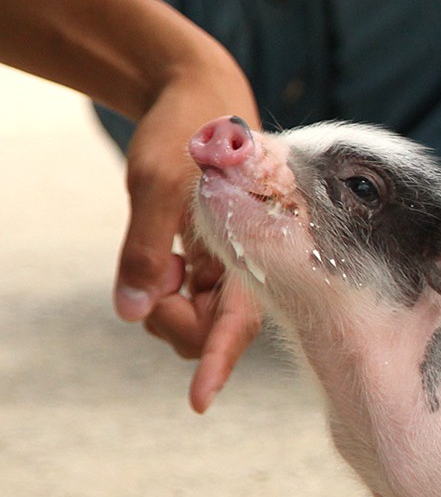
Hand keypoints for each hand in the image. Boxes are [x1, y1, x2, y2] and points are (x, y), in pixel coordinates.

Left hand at [116, 67, 261, 412]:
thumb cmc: (186, 131)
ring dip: (165, 305)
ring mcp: (232, 269)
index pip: (233, 323)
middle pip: (210, 332)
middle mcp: (249, 267)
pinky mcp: (215, 264)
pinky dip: (164, 289)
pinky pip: (188, 301)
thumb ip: (144, 250)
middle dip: (171, 319)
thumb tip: (132, 310)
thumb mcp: (154, 183)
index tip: (198, 402)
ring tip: (158, 258)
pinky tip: (164, 258)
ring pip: (196, 322)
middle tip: (149, 277)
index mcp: (252, 248)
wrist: (199, 94)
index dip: (215, 364)